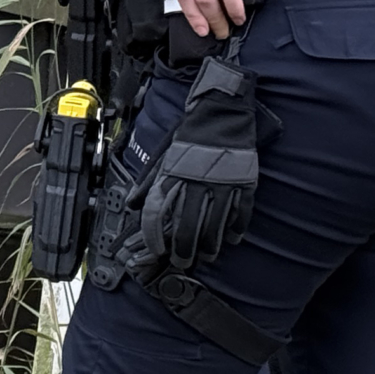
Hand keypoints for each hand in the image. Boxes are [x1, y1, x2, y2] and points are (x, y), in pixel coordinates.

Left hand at [135, 55, 262, 273]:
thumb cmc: (189, 135)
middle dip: (182, 250)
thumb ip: (147, 182)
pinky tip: (231, 239)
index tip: (155, 250)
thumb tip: (131, 205)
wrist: (220, 112)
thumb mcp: (162, 156)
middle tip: (181, 262)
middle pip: (185, 226)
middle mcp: (194, 183)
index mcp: (171, 176)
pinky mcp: (243, 182)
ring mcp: (221, 184)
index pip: (156, 214)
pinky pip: (240, 212)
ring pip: (214, 224)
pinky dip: (236, 228)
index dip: (152, 237)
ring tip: (206, 255)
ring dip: (209, 245)